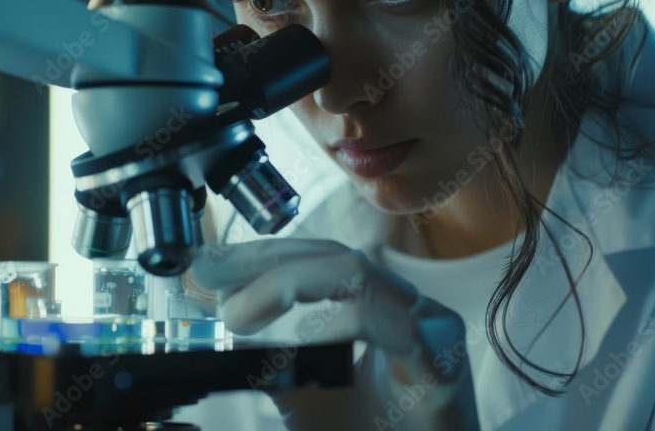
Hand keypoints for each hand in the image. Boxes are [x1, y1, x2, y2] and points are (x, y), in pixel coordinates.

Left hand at [188, 238, 479, 430]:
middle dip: (265, 259)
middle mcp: (411, 311)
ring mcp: (433, 333)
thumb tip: (225, 338)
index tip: (209, 265)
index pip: (323, 260)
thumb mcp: (312, 399)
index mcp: (385, 310)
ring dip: (287, 284)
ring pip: (359, 275)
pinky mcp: (445, 369)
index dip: (264, 255)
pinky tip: (303, 342)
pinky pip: (393, 329)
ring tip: (237, 317)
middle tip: (209, 274)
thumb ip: (278, 366)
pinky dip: (342, 327)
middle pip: (336, 256)